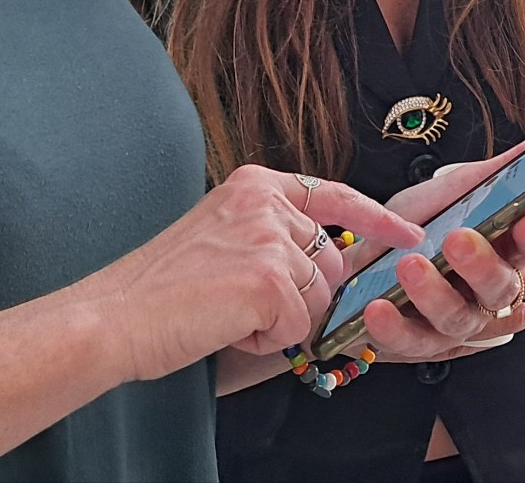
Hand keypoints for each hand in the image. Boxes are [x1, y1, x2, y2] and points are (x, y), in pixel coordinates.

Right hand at [82, 165, 420, 382]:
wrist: (115, 317)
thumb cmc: (160, 289)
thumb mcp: (224, 239)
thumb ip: (275, 238)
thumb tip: (336, 264)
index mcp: (254, 185)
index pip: (334, 195)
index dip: (377, 219)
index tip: (409, 234)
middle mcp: (266, 203)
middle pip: (330, 262)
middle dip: (304, 297)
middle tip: (242, 307)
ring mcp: (269, 239)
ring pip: (317, 298)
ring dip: (280, 321)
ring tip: (227, 313)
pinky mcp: (269, 280)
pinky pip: (298, 326)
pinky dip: (267, 340)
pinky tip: (226, 326)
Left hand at [349, 141, 524, 361]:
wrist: (359, 256)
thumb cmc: (416, 224)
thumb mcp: (454, 188)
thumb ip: (502, 168)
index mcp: (505, 250)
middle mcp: (487, 291)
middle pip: (502, 288)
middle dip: (482, 265)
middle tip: (456, 239)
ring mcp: (456, 321)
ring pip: (460, 319)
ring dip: (434, 294)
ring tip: (408, 266)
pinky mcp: (418, 343)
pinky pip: (412, 343)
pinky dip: (396, 328)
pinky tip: (379, 308)